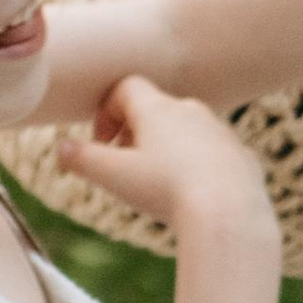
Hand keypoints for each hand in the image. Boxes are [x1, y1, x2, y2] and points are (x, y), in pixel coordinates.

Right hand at [53, 73, 274, 237]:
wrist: (229, 213)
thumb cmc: (168, 190)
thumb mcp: (114, 176)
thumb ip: (82, 159)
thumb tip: (61, 148)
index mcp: (158, 109)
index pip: (125, 88)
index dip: (106, 112)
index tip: (102, 145)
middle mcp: (192, 111)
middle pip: (156, 109)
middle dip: (136, 134)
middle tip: (125, 168)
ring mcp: (221, 132)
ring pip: (187, 131)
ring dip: (168, 150)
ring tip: (158, 185)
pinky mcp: (241, 156)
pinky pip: (214, 154)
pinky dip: (198, 168)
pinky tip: (193, 197)